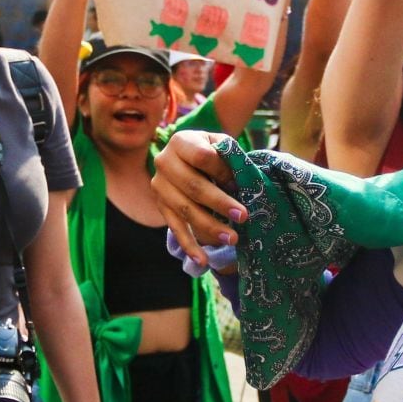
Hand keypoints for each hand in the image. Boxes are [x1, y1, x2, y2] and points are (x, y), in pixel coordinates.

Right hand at [151, 131, 245, 267]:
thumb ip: (229, 157)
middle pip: (193, 186)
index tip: (240, 185)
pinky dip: (189, 246)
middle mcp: (163, 162)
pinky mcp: (160, 206)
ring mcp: (159, 186)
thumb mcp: (221, 146)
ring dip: (209, 227)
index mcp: (180, 141)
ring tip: (232, 239)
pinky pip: (175, 228)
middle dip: (219, 203)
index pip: (202, 157)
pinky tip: (203, 260)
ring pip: (185, 209)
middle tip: (243, 216)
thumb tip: (238, 183)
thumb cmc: (212, 151)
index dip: (222, 171)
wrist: (190, 157)